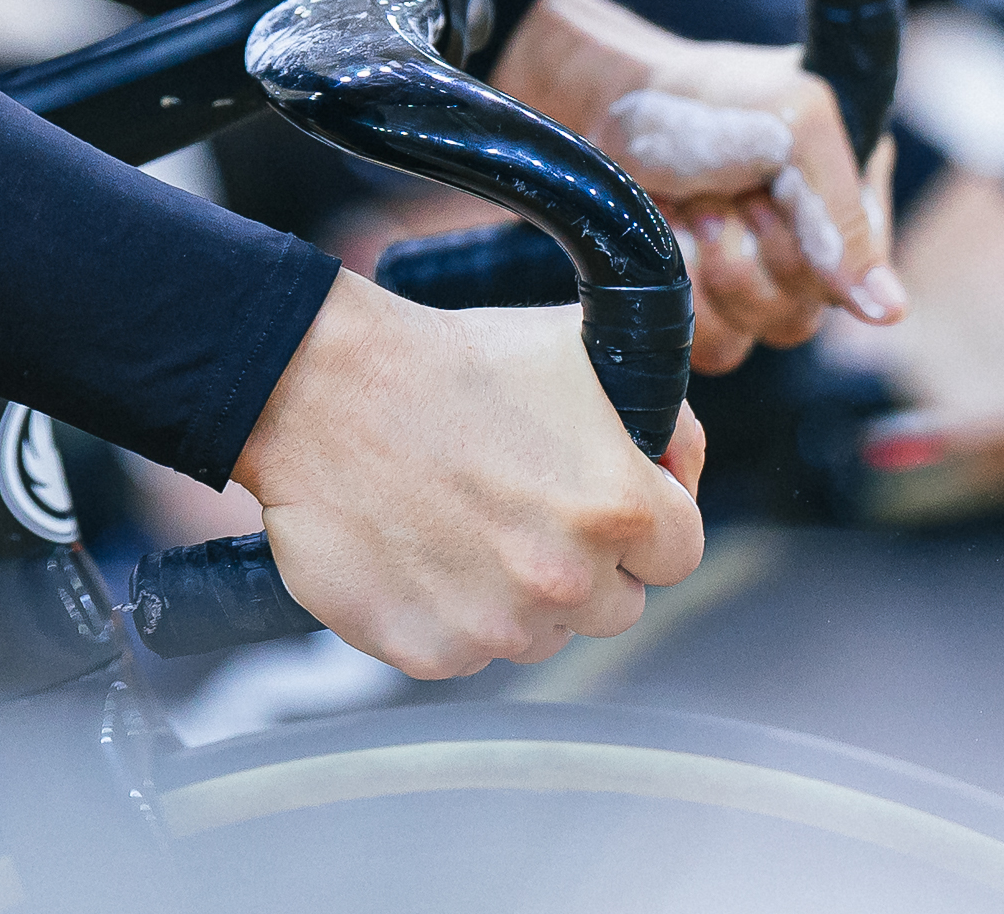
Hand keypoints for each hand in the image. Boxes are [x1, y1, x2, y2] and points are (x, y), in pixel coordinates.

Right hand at [232, 269, 706, 678]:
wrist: (322, 390)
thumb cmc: (449, 362)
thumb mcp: (579, 351)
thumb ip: (660, 418)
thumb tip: (681, 470)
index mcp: (617, 508)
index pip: (678, 553)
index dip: (647, 526)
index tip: (606, 506)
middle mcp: (566, 580)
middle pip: (616, 605)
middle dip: (586, 566)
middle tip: (525, 508)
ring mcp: (496, 626)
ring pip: (542, 633)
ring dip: (519, 595)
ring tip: (465, 520)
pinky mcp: (429, 651)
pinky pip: (468, 651)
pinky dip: (451, 613)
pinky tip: (422, 547)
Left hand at [492, 0, 902, 370]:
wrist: (614, 102)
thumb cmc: (709, 99)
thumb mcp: (795, 127)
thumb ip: (843, 217)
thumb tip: (889, 314)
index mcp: (853, 207)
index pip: (858, 281)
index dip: (800, 242)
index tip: (764, 188)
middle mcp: (815, 255)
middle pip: (802, 313)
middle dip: (747, 246)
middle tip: (722, 189)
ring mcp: (758, 286)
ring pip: (756, 333)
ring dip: (710, 264)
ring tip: (691, 207)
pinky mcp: (706, 308)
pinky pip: (713, 347)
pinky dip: (681, 292)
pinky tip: (669, 241)